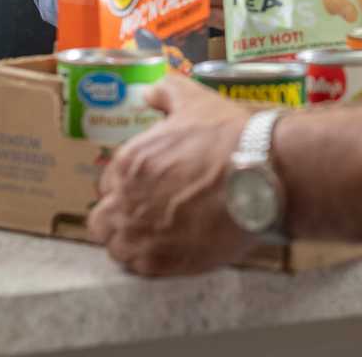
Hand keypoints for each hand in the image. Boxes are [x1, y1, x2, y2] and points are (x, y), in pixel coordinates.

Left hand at [88, 74, 254, 275]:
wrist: (257, 174)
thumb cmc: (226, 137)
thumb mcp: (195, 101)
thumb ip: (166, 92)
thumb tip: (150, 92)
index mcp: (127, 163)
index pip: (108, 183)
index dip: (126, 185)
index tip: (146, 187)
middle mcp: (125, 200)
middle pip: (103, 219)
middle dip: (120, 216)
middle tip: (148, 214)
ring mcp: (141, 235)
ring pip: (117, 247)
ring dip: (131, 242)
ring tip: (157, 237)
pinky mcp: (161, 262)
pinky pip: (138, 270)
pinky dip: (149, 262)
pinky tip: (170, 251)